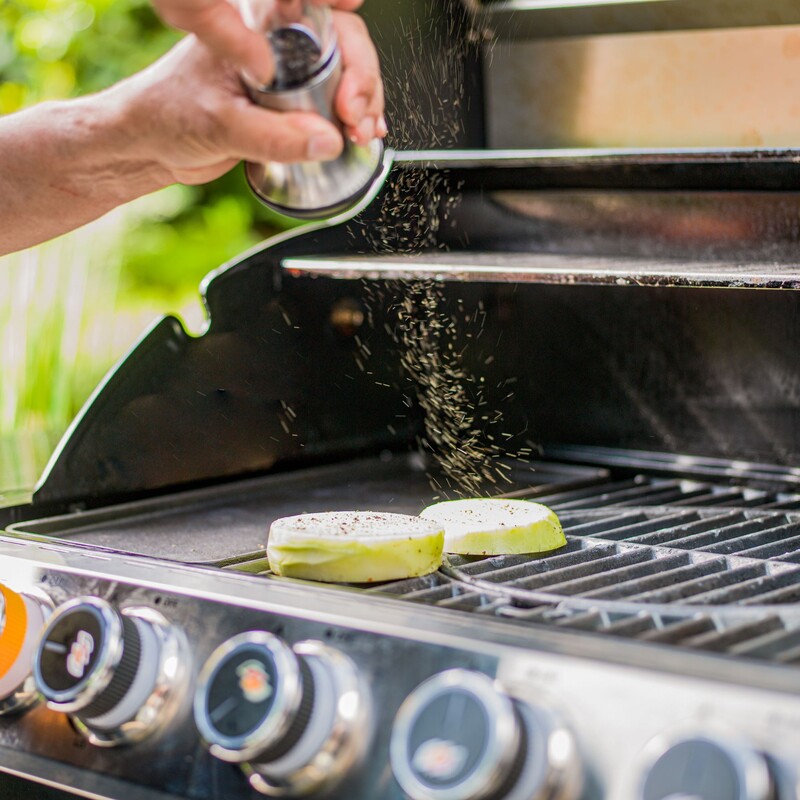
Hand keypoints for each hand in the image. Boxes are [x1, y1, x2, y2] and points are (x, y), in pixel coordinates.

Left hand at [150, 0, 384, 144]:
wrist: (152, 145)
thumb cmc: (169, 116)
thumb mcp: (221, 125)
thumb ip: (273, 136)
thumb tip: (328, 140)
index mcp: (259, 27)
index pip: (322, 14)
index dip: (352, 36)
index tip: (356, 84)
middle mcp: (279, 44)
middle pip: (346, 45)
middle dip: (363, 81)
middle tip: (356, 119)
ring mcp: (289, 73)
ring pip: (347, 74)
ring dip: (364, 104)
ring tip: (362, 135)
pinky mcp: (292, 104)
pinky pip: (335, 102)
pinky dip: (353, 118)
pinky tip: (362, 136)